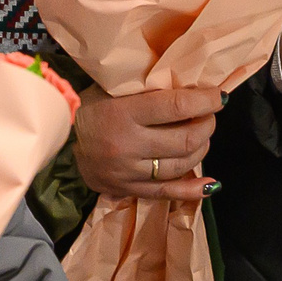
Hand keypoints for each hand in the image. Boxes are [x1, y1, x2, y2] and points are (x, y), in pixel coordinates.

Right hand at [73, 85, 221, 200]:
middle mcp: (127, 145)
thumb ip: (151, 90)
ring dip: (201, 149)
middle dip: (206, 125)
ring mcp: (127, 172)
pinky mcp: (127, 189)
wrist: (61, 134)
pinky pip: (166, 193)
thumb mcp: (117, 87)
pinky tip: (211, 184)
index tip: (220, 96)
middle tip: (210, 115)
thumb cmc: (93, 103)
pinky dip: (192, 189)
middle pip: (184, 139)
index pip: (176, 106)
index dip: (205, 101)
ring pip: (180, 165)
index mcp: (124, 112)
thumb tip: (195, 88)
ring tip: (203, 136)